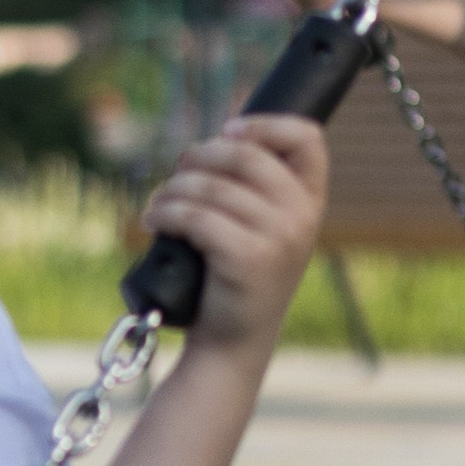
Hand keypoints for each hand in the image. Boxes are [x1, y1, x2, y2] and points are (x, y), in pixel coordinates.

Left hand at [139, 111, 326, 358]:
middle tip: (177, 174)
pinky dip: (164, 213)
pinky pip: (193, 215)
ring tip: (158, 205)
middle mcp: (302, 217)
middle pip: (243, 154)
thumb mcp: (262, 227)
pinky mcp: (246, 257)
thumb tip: (217, 136)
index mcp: (311, 202)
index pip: (307, 137)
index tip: (228, 133)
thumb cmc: (237, 277)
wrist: (234, 341)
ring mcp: (278, 237)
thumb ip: (254, 186)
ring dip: (171, 189)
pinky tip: (153, 221)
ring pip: (209, 186)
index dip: (264, 124)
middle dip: (198, 156)